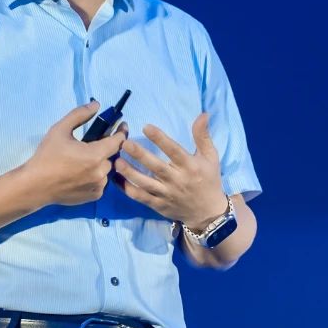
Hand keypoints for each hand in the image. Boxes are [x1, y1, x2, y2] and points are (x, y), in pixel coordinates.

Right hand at [23, 100, 126, 206]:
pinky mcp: (94, 196)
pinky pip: (101, 182)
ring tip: (86, 159)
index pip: (119, 141)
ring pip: (107, 170)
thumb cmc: (47, 156)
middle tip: (94, 144)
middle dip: (107, 148)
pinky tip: (83, 173)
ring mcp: (98, 186)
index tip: (121, 125)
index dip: (121, 131)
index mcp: (96, 155)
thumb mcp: (60, 130)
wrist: (34, 186)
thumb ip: (80, 115)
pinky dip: (97, 176)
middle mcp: (101, 172)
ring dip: (101, 163)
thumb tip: (97, 105)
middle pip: (112, 155)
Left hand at [114, 112, 225, 228]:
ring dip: (130, 172)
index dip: (160, 139)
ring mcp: (166, 194)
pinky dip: (128, 189)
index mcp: (190, 166)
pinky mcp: (159, 205)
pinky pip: (141, 197)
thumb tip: (203, 114)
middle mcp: (177, 180)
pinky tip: (117, 179)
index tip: (146, 127)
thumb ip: (203, 136)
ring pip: (145, 183)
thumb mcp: (211, 157)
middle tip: (124, 143)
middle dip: (139, 154)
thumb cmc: (209, 179)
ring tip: (117, 162)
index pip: (173, 150)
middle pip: (156, 166)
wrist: (208, 212)